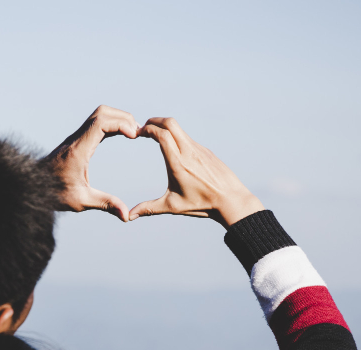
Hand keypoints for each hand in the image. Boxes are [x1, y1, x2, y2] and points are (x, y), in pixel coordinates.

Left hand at [43, 106, 139, 221]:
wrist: (33, 187)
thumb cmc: (54, 193)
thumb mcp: (81, 201)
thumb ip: (105, 204)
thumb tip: (126, 216)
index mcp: (78, 150)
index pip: (101, 123)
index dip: (121, 124)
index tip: (134, 136)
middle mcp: (77, 139)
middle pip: (102, 113)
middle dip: (123, 118)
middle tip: (137, 133)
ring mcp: (76, 137)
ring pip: (99, 114)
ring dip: (117, 119)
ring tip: (132, 133)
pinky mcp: (77, 140)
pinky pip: (96, 123)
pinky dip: (111, 124)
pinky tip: (122, 135)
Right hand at [130, 117, 262, 226]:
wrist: (231, 200)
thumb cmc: (202, 204)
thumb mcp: (172, 206)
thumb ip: (149, 208)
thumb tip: (129, 216)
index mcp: (178, 163)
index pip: (162, 135)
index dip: (148, 129)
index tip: (139, 133)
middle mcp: (189, 152)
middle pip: (170, 123)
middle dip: (155, 121)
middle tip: (144, 128)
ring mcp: (199, 149)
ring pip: (180, 129)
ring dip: (166, 128)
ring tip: (156, 136)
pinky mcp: (206, 151)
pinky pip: (188, 139)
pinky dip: (177, 137)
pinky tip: (174, 148)